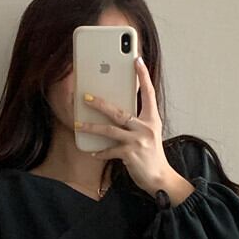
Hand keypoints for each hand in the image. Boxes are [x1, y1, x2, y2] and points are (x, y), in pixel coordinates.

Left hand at [76, 56, 182, 196]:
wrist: (160, 178)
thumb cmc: (151, 155)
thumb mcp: (149, 134)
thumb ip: (137, 122)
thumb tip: (116, 112)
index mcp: (152, 119)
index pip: (148, 93)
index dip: (143, 76)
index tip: (137, 60)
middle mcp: (146, 128)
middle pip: (120, 111)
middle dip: (101, 103)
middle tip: (86, 97)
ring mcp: (138, 141)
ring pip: (110, 130)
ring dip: (91, 127)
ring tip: (78, 124)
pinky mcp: (130, 155)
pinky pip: (110, 150)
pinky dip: (100, 151)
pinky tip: (92, 151)